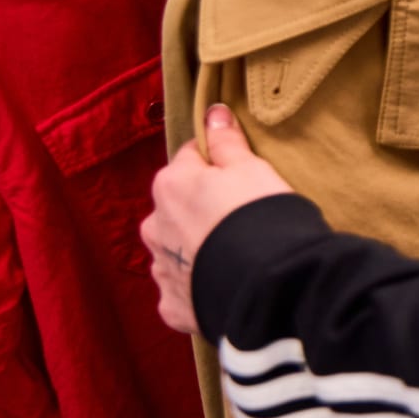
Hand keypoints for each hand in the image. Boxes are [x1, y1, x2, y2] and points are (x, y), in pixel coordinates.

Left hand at [142, 105, 294, 335]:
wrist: (264, 282)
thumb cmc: (257, 214)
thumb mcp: (250, 167)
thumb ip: (226, 141)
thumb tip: (212, 112)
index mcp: (170, 185)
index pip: (189, 161)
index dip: (216, 165)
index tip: (240, 174)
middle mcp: (154, 225)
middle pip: (177, 208)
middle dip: (200, 210)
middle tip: (239, 218)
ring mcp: (162, 268)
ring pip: (177, 250)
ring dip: (197, 250)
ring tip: (234, 255)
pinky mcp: (173, 305)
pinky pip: (183, 290)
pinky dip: (199, 287)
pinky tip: (224, 285)